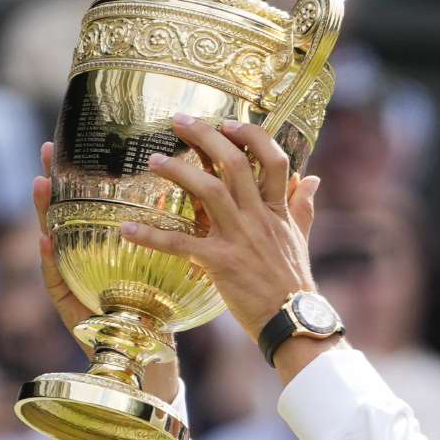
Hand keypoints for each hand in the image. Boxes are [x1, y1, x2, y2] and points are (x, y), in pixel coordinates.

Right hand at [32, 142, 180, 400]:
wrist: (157, 362)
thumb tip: (202, 190)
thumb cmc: (166, 314)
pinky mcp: (74, 312)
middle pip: (73, 215)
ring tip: (41, 183)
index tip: (83, 139)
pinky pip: (57, 284)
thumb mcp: (176, 265)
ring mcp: (79, 284)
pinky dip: (50, 262)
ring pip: (58, 243)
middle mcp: (93, 262)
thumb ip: (179, 233)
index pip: (101, 204)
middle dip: (58, 181)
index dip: (89, 174)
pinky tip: (45, 241)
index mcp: (115, 248)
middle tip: (48, 150)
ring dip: (46, 213)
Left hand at [118, 115, 340, 380]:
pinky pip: (181, 244)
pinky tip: (127, 229)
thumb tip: (312, 177)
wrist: (293, 319)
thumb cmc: (293, 280)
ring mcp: (239, 238)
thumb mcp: (301, 236)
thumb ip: (302, 204)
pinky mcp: (220, 263)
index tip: (228, 123)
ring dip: (178, 171)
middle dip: (206, 136)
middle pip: (235, 163)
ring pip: (208, 191)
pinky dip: (152, 236)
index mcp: (277, 209)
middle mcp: (258, 216)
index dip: (251, 135)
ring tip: (152, 160)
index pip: (273, 158)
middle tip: (179, 120)